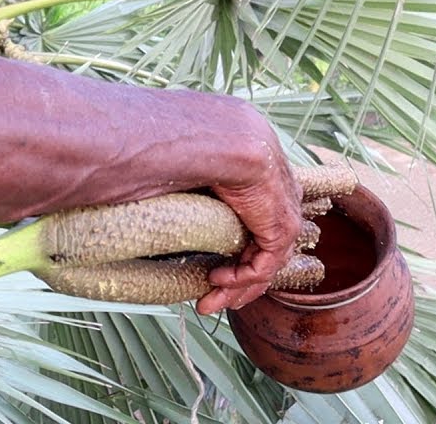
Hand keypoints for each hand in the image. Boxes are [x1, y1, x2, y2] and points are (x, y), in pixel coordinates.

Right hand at [196, 122, 301, 315]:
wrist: (219, 138)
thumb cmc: (186, 136)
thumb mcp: (187, 154)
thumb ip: (184, 171)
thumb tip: (152, 177)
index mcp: (256, 156)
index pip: (254, 206)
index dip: (232, 236)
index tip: (208, 254)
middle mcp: (276, 179)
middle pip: (263, 235)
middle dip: (237, 271)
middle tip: (212, 292)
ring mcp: (283, 202)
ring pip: (266, 255)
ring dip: (237, 283)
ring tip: (210, 299)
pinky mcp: (282, 223)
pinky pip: (266, 262)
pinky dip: (242, 278)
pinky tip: (216, 280)